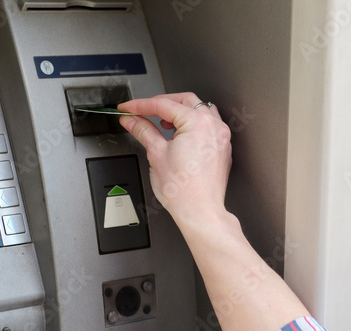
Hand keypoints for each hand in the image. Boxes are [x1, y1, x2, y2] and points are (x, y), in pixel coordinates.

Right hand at [118, 93, 231, 221]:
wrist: (199, 211)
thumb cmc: (183, 190)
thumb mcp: (156, 154)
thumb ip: (144, 131)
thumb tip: (132, 120)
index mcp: (198, 123)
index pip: (164, 105)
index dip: (141, 105)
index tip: (128, 108)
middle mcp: (214, 126)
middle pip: (185, 101)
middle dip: (161, 103)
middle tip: (142, 111)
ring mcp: (221, 137)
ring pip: (200, 110)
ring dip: (180, 111)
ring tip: (162, 122)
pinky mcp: (222, 148)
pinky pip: (208, 125)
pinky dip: (192, 123)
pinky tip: (180, 133)